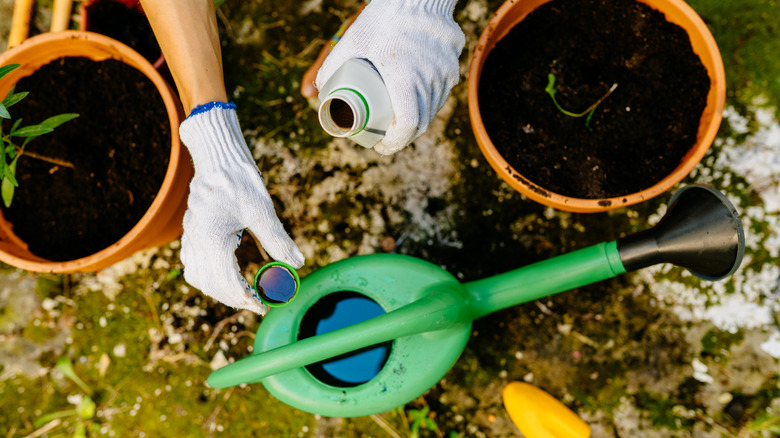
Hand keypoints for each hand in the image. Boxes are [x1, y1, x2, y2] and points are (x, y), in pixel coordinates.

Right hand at [178, 102, 303, 313]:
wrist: (217, 155)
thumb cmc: (240, 180)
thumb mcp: (263, 210)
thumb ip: (278, 240)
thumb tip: (298, 263)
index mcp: (212, 241)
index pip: (227, 284)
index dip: (247, 301)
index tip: (265, 307)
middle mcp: (197, 242)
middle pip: (211, 285)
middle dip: (234, 299)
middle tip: (259, 303)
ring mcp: (190, 236)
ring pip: (197, 276)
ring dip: (219, 290)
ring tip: (243, 293)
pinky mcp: (192, 229)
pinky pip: (193, 262)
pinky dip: (208, 275)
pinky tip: (226, 274)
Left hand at [315, 0, 464, 154]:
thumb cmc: (383, 17)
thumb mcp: (353, 40)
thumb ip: (332, 65)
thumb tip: (318, 91)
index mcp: (406, 80)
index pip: (406, 126)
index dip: (393, 143)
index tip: (381, 147)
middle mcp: (429, 81)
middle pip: (420, 124)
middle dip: (402, 137)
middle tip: (385, 138)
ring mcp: (444, 75)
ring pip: (433, 110)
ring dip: (416, 121)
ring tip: (398, 123)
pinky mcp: (452, 67)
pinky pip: (441, 94)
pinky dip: (428, 104)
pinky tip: (416, 103)